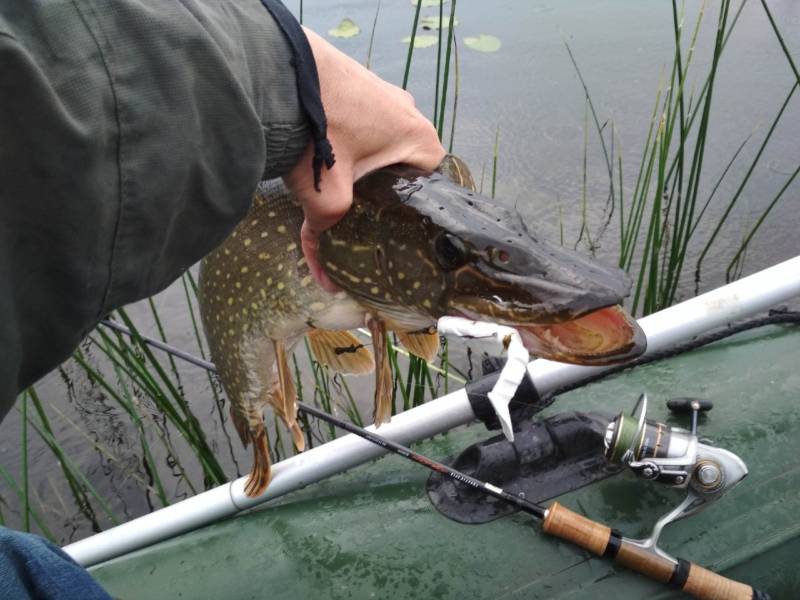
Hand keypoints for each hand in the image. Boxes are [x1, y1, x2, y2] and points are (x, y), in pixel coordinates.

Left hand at [283, 27, 444, 291]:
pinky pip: (356, 121)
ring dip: (359, 168)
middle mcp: (408, 113)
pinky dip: (341, 143)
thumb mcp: (328, 197)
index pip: (428, 186)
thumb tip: (326, 280)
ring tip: (335, 187)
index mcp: (420, 140)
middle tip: (359, 214)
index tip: (388, 230)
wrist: (277, 73)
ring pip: (377, 144)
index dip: (408, 213)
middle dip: (380, 193)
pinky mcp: (354, 82)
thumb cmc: (316, 136)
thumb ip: (327, 236)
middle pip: (401, 166)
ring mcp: (382, 94)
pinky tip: (318, 159)